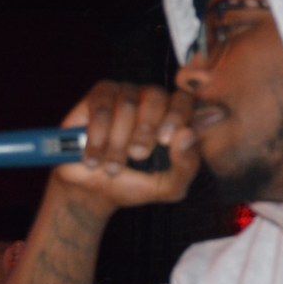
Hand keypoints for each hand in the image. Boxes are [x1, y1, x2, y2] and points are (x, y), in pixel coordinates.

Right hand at [51, 80, 201, 214]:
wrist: (94, 190)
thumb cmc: (135, 183)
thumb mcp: (167, 186)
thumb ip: (186, 165)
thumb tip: (188, 134)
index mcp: (175, 116)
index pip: (185, 99)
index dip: (177, 115)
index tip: (164, 140)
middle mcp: (152, 99)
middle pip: (156, 96)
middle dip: (146, 130)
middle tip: (137, 156)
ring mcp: (125, 93)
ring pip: (126, 104)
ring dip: (119, 141)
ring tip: (112, 167)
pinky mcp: (99, 96)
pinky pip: (101, 107)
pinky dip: (98, 136)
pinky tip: (94, 158)